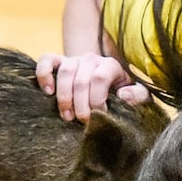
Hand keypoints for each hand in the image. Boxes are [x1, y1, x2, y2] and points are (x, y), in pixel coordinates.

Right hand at [35, 52, 150, 121]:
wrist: (103, 80)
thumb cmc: (120, 90)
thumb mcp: (136, 93)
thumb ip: (138, 95)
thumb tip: (124, 95)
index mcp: (110, 65)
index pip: (100, 78)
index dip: (97, 99)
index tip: (99, 115)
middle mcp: (91, 59)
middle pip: (81, 80)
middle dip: (81, 105)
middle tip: (82, 121)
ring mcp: (73, 59)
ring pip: (65, 72)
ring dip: (64, 97)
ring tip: (67, 116)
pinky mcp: (58, 61)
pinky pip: (46, 61)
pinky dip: (44, 74)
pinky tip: (48, 92)